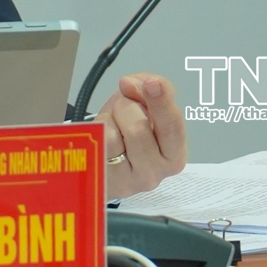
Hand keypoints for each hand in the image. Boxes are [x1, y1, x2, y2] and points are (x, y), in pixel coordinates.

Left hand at [97, 73, 185, 199]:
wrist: (103, 164)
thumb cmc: (126, 134)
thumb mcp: (142, 107)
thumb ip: (144, 89)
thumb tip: (130, 84)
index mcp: (173, 155)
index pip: (172, 127)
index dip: (162, 102)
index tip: (152, 83)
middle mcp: (154, 173)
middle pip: (137, 128)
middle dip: (126, 107)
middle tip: (124, 108)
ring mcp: (127, 182)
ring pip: (111, 135)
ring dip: (107, 120)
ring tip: (111, 127)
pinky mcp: (102, 183)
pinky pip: (93, 146)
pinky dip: (94, 133)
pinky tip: (99, 140)